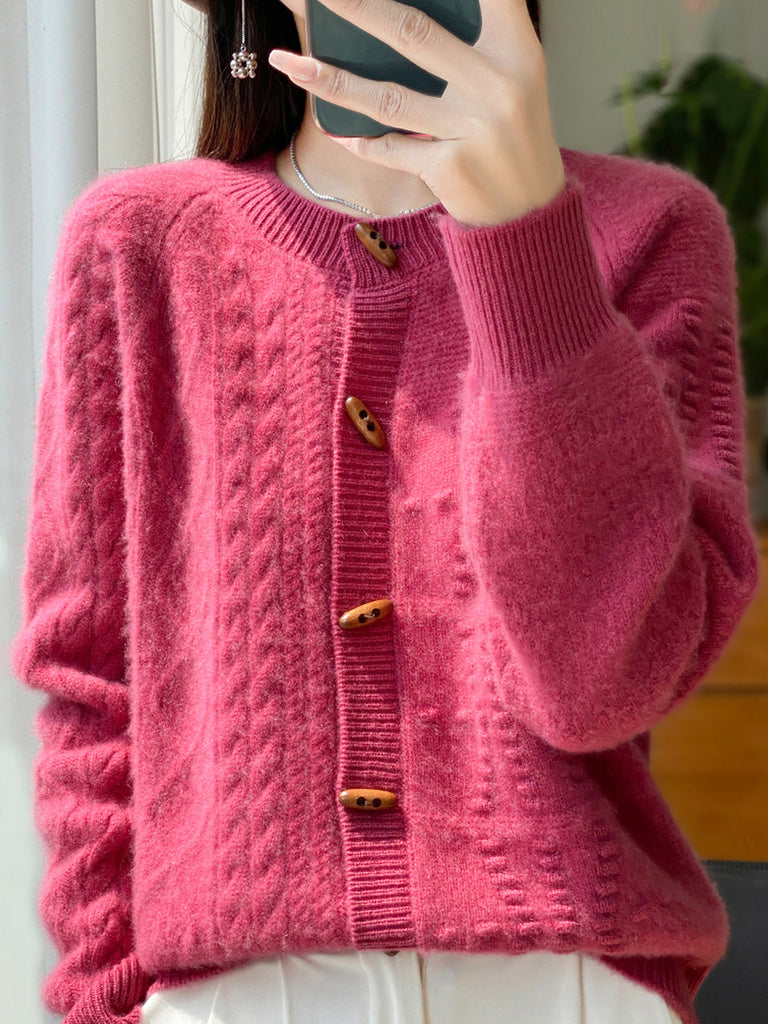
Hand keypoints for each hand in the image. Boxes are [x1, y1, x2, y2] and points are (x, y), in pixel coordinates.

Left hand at [267, 0, 565, 226]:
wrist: (530, 213)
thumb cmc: (512, 136)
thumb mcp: (513, 77)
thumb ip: (471, 42)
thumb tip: (392, 21)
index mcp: (515, 47)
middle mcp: (497, 83)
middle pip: (410, 33)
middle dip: (354, 7)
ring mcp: (473, 128)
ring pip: (387, 97)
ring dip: (330, 80)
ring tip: (287, 62)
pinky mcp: (450, 168)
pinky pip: (391, 148)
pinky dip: (359, 140)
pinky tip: (334, 129)